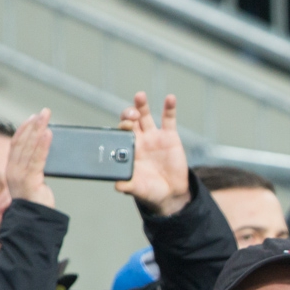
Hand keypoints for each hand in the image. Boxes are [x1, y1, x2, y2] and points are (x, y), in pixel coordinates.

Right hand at [6, 110, 55, 208]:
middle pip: (22, 142)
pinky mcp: (29, 180)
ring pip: (28, 147)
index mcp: (14, 169)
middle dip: (33, 125)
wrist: (34, 223)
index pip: (17, 144)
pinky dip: (42, 144)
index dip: (25, 129)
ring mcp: (20, 175)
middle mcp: (13, 170)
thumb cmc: (37, 204)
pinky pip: (37, 158)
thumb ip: (37, 168)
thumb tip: (46, 154)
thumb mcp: (36, 181)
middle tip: (43, 113)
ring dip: (38, 130)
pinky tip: (48, 134)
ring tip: (46, 118)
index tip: (34, 118)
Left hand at [116, 92, 189, 216]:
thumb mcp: (138, 189)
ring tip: (140, 96)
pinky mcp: (170, 136)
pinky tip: (170, 98)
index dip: (122, 126)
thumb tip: (117, 185)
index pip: (120, 132)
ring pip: (145, 116)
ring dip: (141, 105)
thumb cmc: (151, 191)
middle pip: (130, 120)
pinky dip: (169, 108)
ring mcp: (154, 137)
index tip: (125, 126)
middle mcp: (139, 140)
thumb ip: (128, 185)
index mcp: (129, 149)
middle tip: (132, 114)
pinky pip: (168, 119)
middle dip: (128, 114)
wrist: (171, 193)